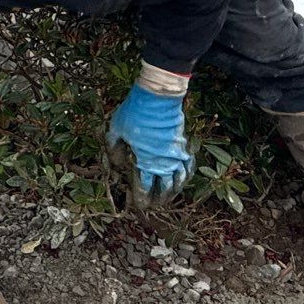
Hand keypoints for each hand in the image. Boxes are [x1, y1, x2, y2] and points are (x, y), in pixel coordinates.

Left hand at [107, 78, 193, 203]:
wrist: (157, 97)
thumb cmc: (134, 112)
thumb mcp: (115, 130)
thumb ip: (114, 149)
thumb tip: (117, 164)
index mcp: (146, 159)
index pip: (145, 186)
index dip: (143, 198)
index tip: (141, 206)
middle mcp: (164, 161)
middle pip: (165, 187)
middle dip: (160, 199)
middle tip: (155, 206)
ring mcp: (176, 153)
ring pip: (180, 179)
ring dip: (175, 191)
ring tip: (169, 198)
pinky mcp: (183, 145)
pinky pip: (188, 165)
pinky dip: (187, 175)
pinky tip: (183, 178)